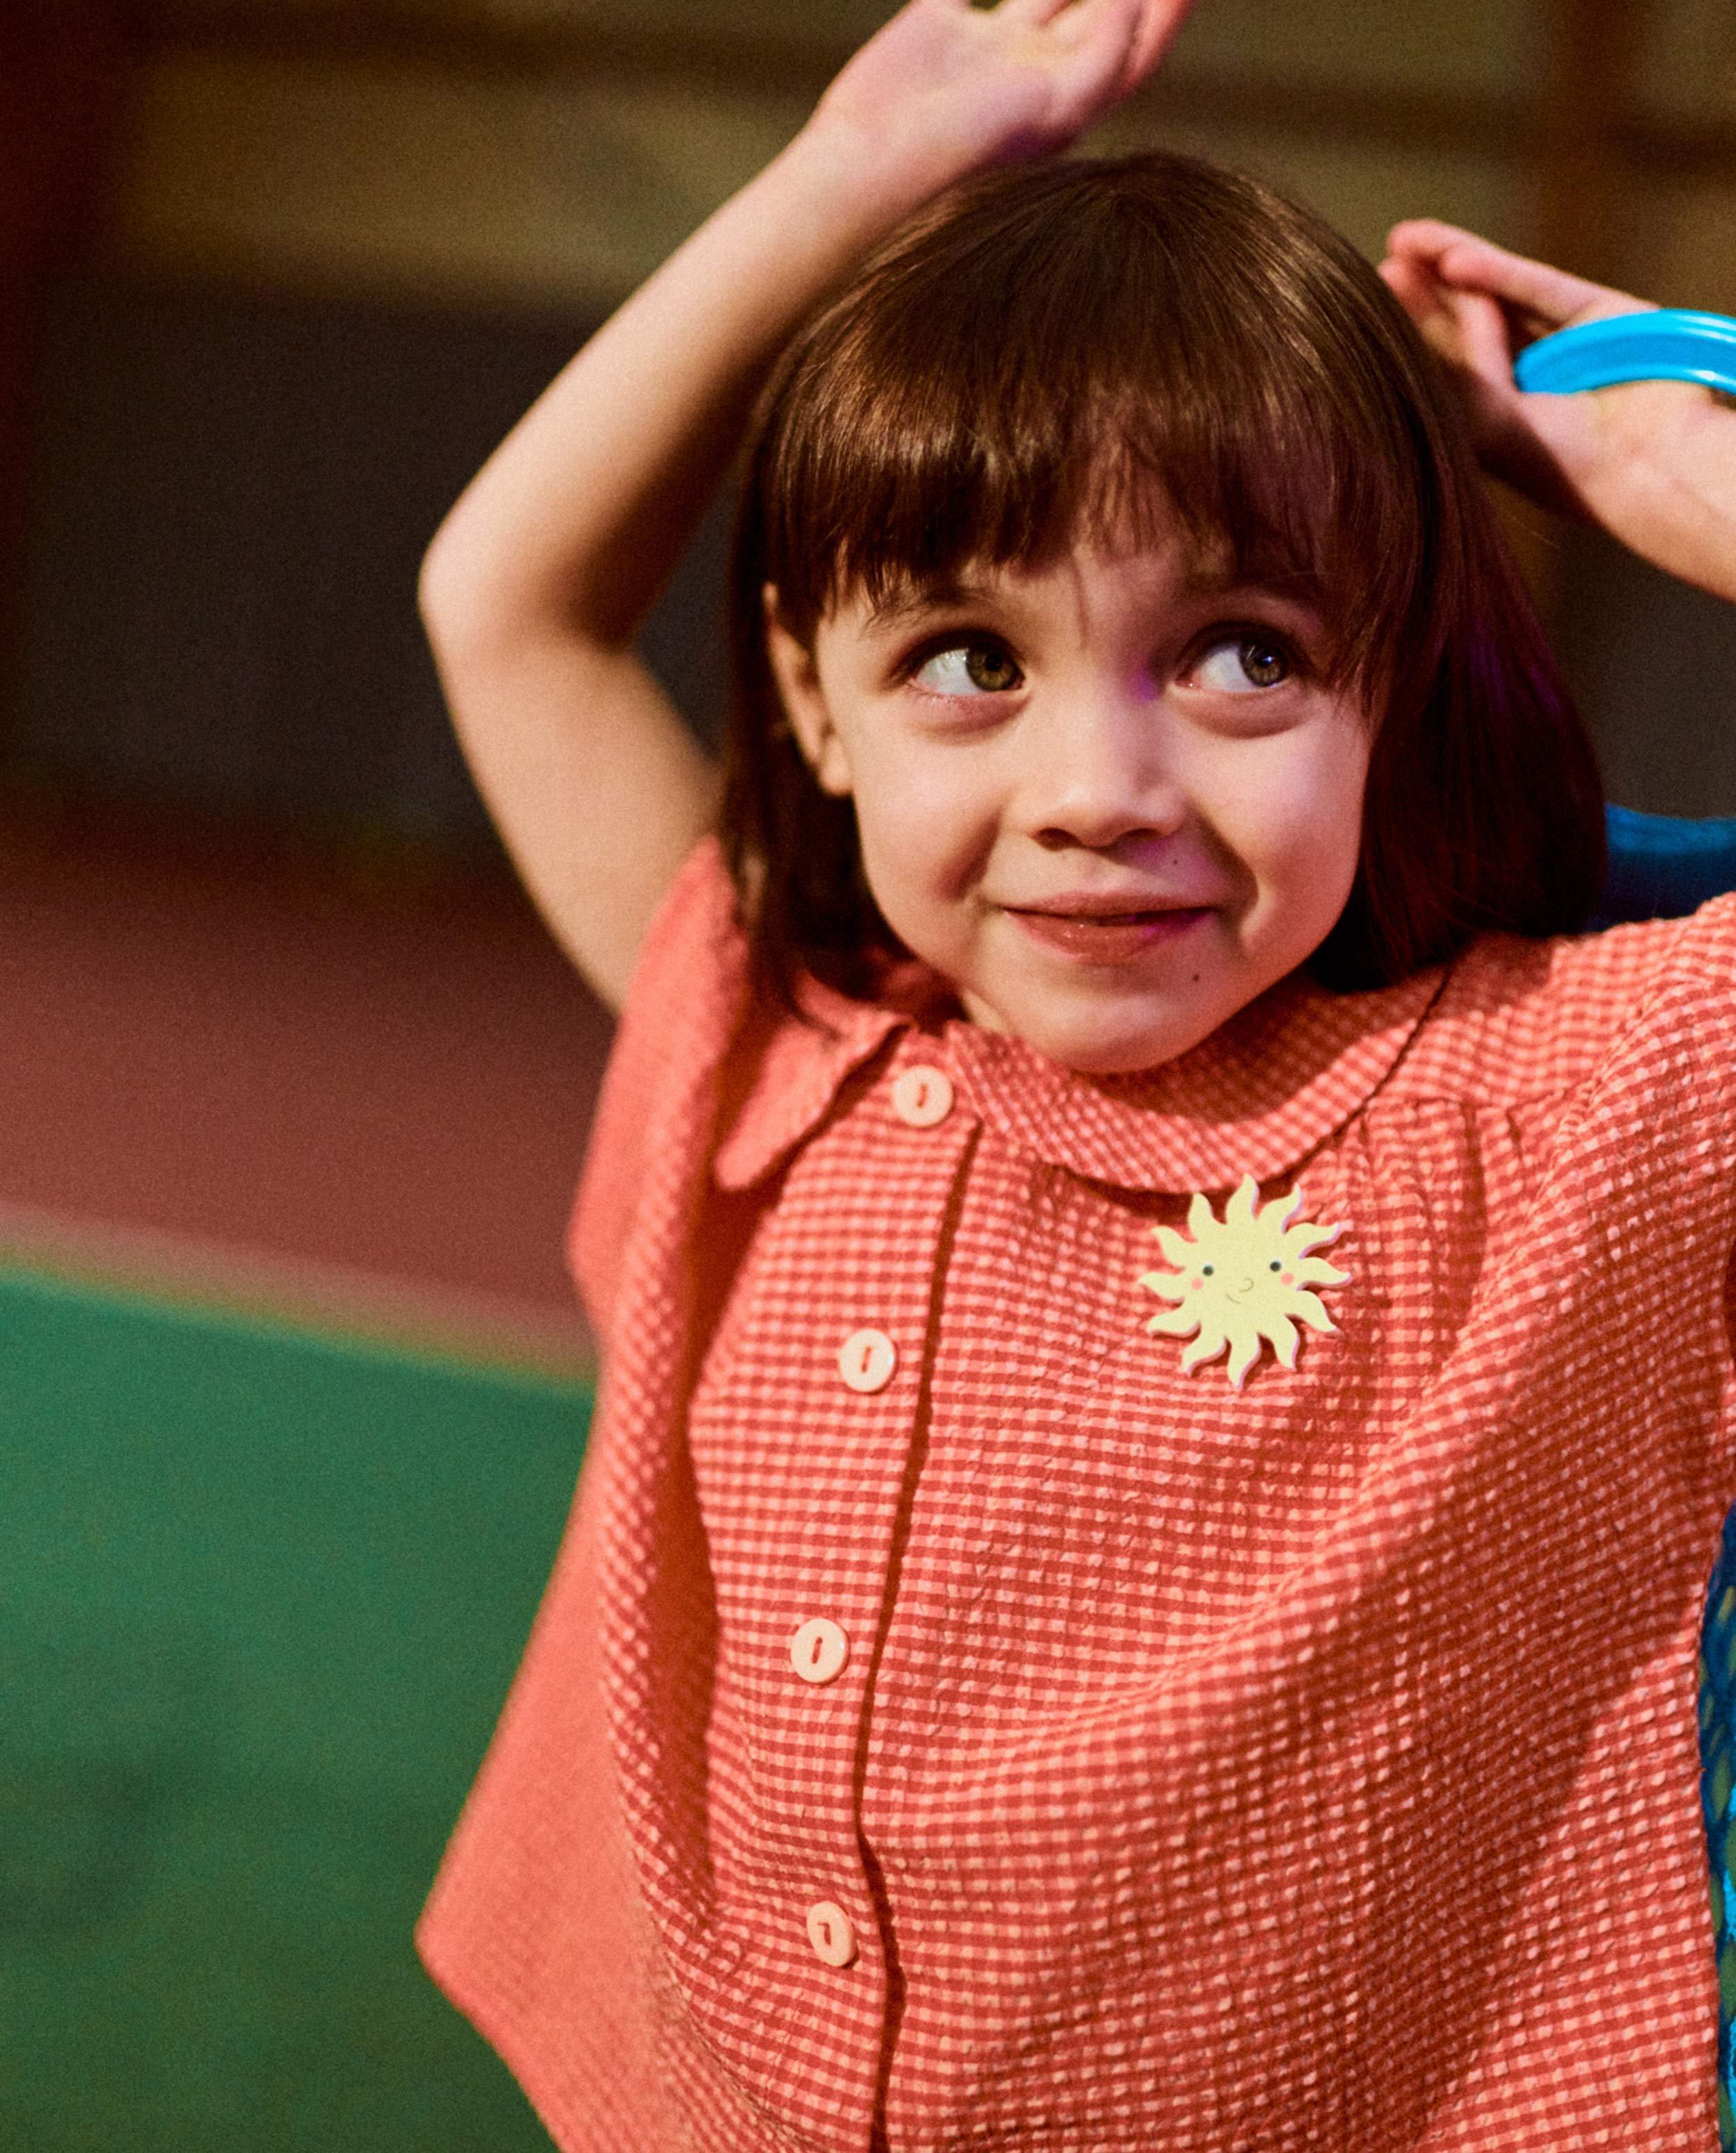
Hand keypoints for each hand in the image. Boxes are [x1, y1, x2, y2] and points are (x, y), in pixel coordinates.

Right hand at [811, 0, 1195, 200]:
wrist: (870, 171)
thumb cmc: (963, 156)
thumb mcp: (1050, 110)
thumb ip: (1099, 55)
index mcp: (1066, 103)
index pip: (1135, 48)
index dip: (1167, 11)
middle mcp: (1032, 74)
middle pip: (1100, 10)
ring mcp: (986, 49)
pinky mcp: (937, 26)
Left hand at [1381, 219, 1735, 601]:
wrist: (1647, 465)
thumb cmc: (1561, 463)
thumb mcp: (1484, 424)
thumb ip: (1448, 378)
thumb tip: (1394, 334)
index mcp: (1499, 419)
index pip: (1443, 367)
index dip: (1406, 334)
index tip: (1358, 309)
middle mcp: (1530, 378)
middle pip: (1466, 323)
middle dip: (1423, 293)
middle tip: (1378, 264)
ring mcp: (1565, 342)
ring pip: (1500, 294)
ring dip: (1453, 263)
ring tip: (1405, 240)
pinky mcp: (1599, 311)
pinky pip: (1539, 287)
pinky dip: (1498, 271)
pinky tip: (1454, 257)